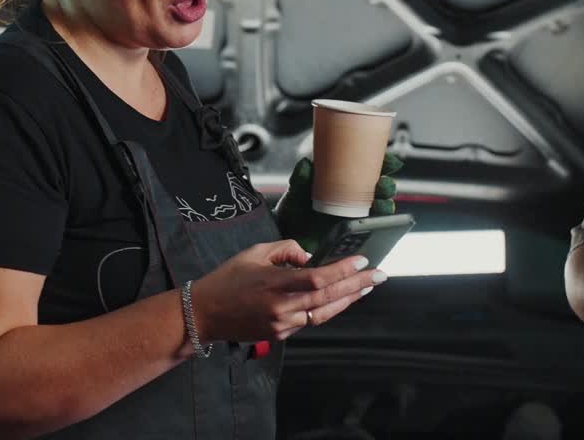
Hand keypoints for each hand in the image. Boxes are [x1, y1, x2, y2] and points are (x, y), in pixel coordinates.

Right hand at [189, 239, 385, 342]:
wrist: (203, 314)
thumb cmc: (227, 279)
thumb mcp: (254, 253)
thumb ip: (285, 250)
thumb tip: (311, 257)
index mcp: (273, 283)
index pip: (317, 279)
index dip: (343, 271)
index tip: (362, 261)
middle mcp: (281, 307)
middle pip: (328, 297)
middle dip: (357, 285)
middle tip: (380, 275)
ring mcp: (281, 324)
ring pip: (324, 313)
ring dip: (349, 299)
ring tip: (368, 287)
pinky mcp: (280, 334)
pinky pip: (310, 320)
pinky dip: (328, 308)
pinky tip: (342, 298)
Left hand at [273, 153, 402, 253]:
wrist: (289, 233)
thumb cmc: (296, 207)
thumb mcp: (297, 190)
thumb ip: (301, 178)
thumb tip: (305, 164)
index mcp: (347, 181)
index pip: (370, 169)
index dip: (385, 164)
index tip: (391, 162)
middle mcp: (356, 197)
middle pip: (381, 189)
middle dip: (387, 186)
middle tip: (384, 185)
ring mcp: (358, 216)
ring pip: (381, 210)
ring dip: (386, 206)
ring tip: (381, 204)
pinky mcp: (356, 234)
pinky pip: (372, 231)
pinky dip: (377, 228)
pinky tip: (376, 225)